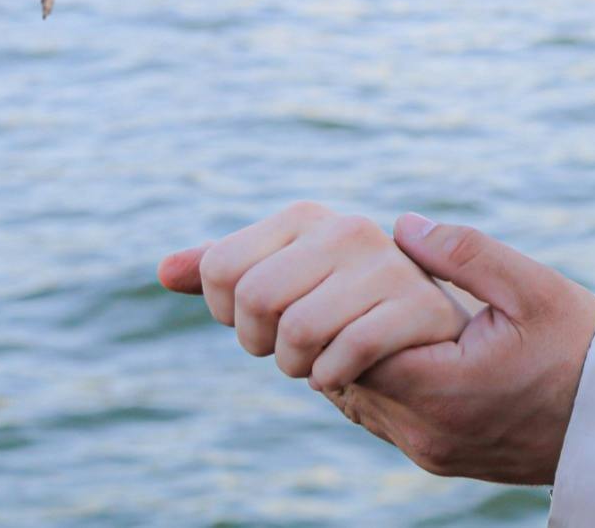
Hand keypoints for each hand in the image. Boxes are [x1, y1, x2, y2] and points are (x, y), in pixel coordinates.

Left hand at [157, 201, 465, 390]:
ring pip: (297, 330)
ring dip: (299, 367)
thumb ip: (225, 274)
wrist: (432, 338)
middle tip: (295, 347)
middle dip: (263, 343)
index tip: (267, 319)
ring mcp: (386, 264)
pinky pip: (341, 354)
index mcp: (307, 217)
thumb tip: (163, 271)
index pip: (221, 267)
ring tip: (324, 357)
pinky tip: (348, 369)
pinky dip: (332, 377)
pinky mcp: (417, 307)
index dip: (228, 312)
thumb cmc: (345, 311)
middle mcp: (346, 228)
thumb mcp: (282, 286)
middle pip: (254, 298)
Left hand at [316, 214, 594, 484]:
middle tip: (359, 287)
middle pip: (346, 380)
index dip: (344, 312)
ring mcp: (430, 452)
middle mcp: (427, 433)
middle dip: (345, 332)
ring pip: (359, 402)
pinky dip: (381, 382)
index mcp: (444, 391)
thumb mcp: (531, 286)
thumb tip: (402, 226)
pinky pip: (384, 418)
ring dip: (358, 359)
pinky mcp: (437, 458)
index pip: (350, 352)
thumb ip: (463, 252)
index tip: (362, 276)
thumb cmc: (579, 346)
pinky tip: (401, 346)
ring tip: (378, 313)